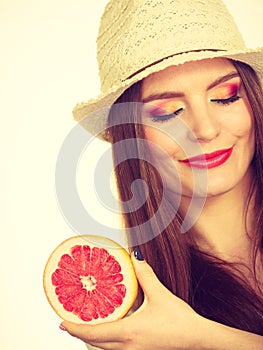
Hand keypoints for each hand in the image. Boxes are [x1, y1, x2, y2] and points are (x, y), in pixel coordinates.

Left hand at [60, 253, 204, 349]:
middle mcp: (127, 347)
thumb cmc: (180, 320)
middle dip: (80, 335)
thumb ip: (145, 274)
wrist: (198, 339)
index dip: (75, 329)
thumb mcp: (160, 295)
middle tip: (69, 322)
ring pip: (104, 349)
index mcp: (128, 333)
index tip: (61, 323)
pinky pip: (116, 349)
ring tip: (86, 325)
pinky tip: (111, 330)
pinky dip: (106, 341)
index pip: (93, 334)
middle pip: (94, 344)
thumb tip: (134, 256)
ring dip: (92, 339)